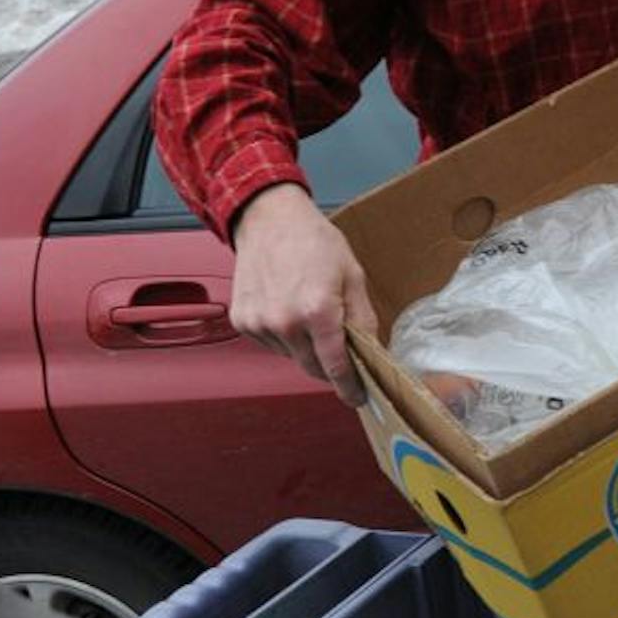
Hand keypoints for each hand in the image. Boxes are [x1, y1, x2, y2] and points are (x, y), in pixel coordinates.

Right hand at [229, 183, 380, 407]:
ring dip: (306, 348)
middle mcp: (285, 323)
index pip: (337, 368)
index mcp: (318, 312)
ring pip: (292, 357)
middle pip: (314, 369)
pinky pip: (271, 344)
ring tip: (309, 314)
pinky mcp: (243, 321)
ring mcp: (260, 323)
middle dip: (331, 368)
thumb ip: (364, 320)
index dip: (351, 388)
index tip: (359, 397)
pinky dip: (284, 337)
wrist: (269, 219)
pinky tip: (288, 309)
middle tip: (342, 352)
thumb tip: (373, 354)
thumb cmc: (314, 242)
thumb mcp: (353, 276)